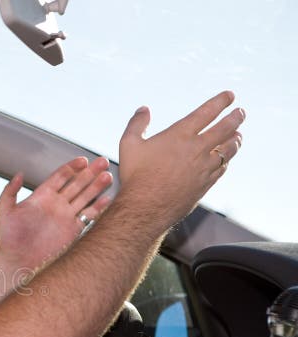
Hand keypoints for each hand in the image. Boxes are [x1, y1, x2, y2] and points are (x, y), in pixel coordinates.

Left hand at [0, 157, 112, 269]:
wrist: (17, 261)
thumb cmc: (7, 238)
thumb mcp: (3, 212)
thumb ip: (9, 192)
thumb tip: (18, 174)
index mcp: (41, 197)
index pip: (60, 177)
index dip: (72, 167)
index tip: (83, 160)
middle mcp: (56, 205)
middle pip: (76, 184)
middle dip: (90, 173)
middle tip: (102, 162)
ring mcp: (66, 217)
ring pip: (85, 197)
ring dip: (97, 187)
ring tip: (108, 176)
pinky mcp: (73, 231)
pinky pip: (89, 216)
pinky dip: (99, 208)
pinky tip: (108, 199)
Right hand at [119, 91, 243, 233]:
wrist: (146, 207)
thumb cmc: (135, 176)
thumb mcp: (128, 145)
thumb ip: (137, 124)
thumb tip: (143, 110)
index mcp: (180, 135)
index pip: (207, 112)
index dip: (221, 101)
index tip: (230, 96)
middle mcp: (197, 149)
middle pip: (226, 128)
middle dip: (236, 117)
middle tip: (241, 112)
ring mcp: (204, 167)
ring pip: (229, 149)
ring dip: (235, 139)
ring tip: (238, 135)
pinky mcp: (206, 184)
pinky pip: (222, 168)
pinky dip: (227, 160)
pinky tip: (226, 159)